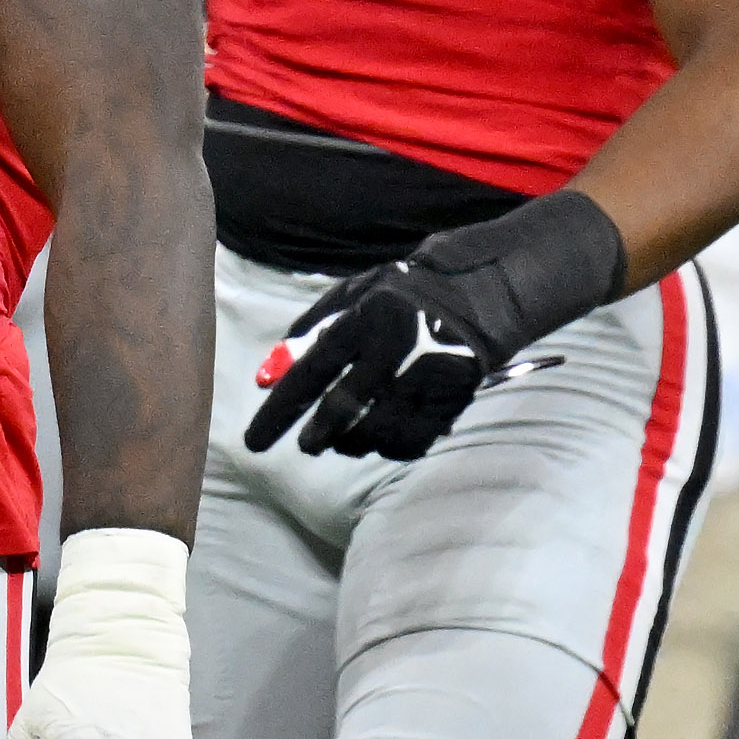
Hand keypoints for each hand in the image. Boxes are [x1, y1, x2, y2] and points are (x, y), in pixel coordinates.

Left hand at [243, 191, 623, 460]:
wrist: (484, 293)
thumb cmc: (406, 292)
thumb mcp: (354, 292)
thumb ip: (311, 329)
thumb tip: (268, 374)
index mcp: (367, 317)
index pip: (312, 373)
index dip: (280, 411)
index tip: (255, 441)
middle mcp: (397, 348)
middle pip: (342, 408)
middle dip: (315, 434)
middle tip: (303, 445)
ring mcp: (428, 376)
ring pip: (375, 431)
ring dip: (349, 442)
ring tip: (336, 439)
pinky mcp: (453, 399)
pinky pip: (411, 441)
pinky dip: (386, 447)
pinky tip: (375, 439)